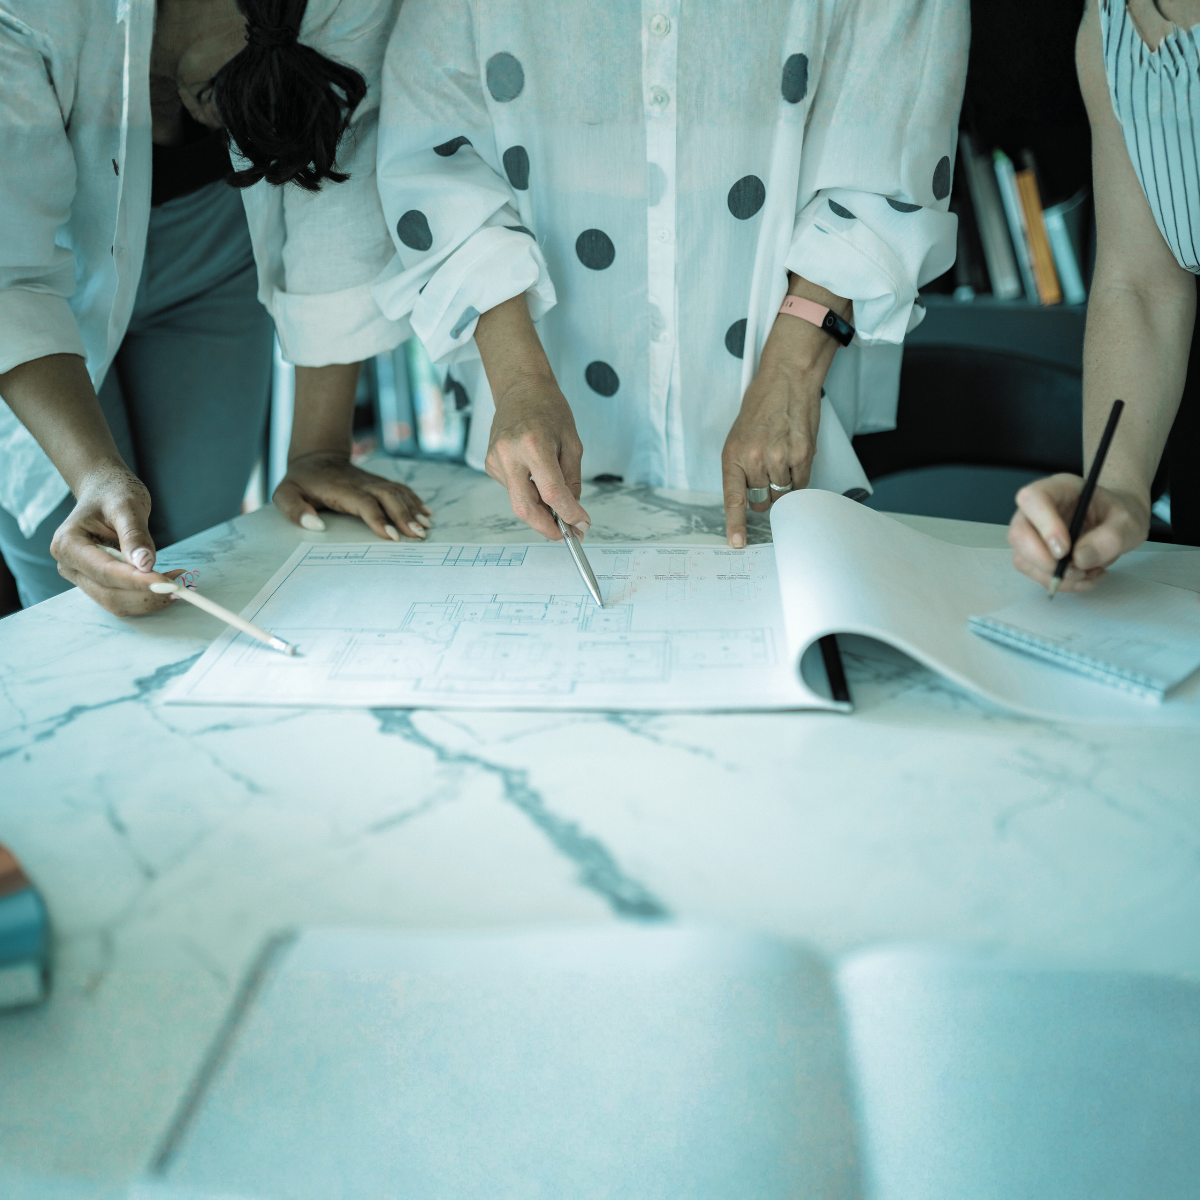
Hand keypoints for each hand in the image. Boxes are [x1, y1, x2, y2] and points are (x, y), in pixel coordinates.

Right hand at [49, 462, 184, 614]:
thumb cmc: (113, 492)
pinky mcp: (98, 583)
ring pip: (117, 603)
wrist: (105, 491)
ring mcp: (82, 577)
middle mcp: (69, 566)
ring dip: (149, 599)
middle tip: (181, 585)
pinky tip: (166, 583)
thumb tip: (145, 565)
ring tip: (178, 583)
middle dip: (146, 595)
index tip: (167, 584)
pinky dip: (146, 596)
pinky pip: (123, 598)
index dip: (137, 581)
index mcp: (68, 544)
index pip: (105, 571)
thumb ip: (134, 534)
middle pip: (109, 595)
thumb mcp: (127, 505)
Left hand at [273, 452, 431, 539]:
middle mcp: (361, 483)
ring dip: (413, 509)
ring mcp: (372, 482)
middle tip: (418, 536)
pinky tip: (426, 513)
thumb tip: (315, 525)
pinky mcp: (379, 482)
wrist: (315, 457)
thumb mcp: (284, 494)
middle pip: (389, 497)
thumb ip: (295, 510)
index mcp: (340, 489)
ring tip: (425, 528)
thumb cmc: (300, 482)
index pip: (364, 503)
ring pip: (398, 492)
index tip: (391, 537)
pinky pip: (401, 489)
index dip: (379, 519)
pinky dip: (415, 501)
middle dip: (405, 516)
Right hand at [484, 375, 588, 539]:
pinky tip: (535, 473)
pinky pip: (513, 489)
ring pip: (519, 500)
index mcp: (534, 445)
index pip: (552, 493)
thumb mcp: (572, 443)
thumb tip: (571, 512)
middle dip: (547, 527)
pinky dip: (529, 491)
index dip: (569, 514)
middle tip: (566, 534)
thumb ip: (572, 480)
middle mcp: (509, 454)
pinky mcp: (490, 464)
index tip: (582, 524)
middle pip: (525, 508)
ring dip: (540, 508)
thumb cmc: (549, 409)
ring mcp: (495, 460)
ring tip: (556, 498)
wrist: (520, 388)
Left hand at [721, 362, 820, 547]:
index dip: (735, 524)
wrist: (786, 379)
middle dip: (765, 493)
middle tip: (768, 470)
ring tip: (782, 454)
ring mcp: (779, 457)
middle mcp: (755, 459)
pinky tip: (795, 455)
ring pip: (782, 493)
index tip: (737, 543)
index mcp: (733, 455)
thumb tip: (752, 498)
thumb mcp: (739, 437)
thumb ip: (742, 468)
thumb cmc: (762, 407)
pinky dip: (799, 476)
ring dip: (784, 482)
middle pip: (762, 499)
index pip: (733, 498)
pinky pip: (801, 483)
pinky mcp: (803, 455)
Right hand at [1008, 473, 1150, 591]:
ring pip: (1023, 559)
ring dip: (1056, 576)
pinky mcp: (1033, 555)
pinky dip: (1062, 583)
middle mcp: (1036, 510)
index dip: (1044, 525)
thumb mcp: (1128, 522)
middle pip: (1019, 534)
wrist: (1116, 524)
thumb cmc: (1118, 515)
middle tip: (1076, 571)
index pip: (1034, 499)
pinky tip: (1085, 578)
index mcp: (1058, 489)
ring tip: (1089, 574)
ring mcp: (1031, 534)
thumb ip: (1110, 538)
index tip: (1065, 549)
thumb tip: (1079, 559)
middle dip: (1043, 560)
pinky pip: (1036, 574)